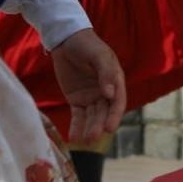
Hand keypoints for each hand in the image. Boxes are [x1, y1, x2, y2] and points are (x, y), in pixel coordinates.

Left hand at [51, 28, 125, 143]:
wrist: (65, 40)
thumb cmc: (86, 44)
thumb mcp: (98, 55)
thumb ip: (105, 73)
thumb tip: (110, 94)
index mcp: (115, 80)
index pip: (117, 102)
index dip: (114, 116)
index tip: (109, 128)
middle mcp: (105, 91)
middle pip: (104, 112)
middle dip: (99, 125)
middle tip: (93, 138)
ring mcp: (91, 97)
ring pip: (92, 116)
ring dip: (89, 128)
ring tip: (83, 141)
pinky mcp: (77, 100)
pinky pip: (78, 116)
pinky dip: (76, 126)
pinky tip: (74, 137)